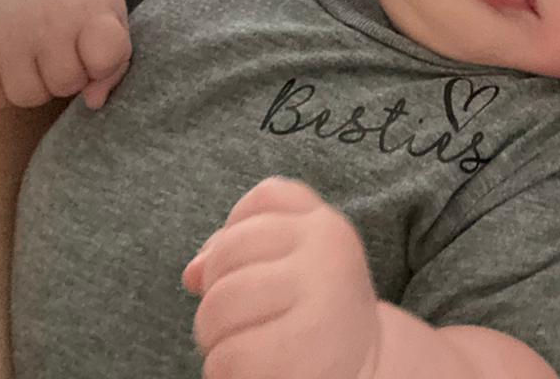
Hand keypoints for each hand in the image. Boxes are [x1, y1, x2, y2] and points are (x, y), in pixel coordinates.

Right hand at [0, 0, 130, 109]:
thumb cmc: (78, 2)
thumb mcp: (111, 19)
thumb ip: (114, 64)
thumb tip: (93, 103)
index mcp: (88, 8)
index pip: (104, 61)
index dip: (104, 63)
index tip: (97, 44)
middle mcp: (45, 19)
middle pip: (65, 84)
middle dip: (70, 75)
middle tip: (65, 48)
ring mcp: (6, 34)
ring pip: (27, 96)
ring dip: (37, 86)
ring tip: (40, 57)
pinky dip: (3, 89)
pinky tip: (13, 62)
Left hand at [183, 177, 381, 378]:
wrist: (367, 369)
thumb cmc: (315, 316)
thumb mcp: (292, 265)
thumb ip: (244, 247)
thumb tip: (192, 273)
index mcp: (327, 227)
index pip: (263, 198)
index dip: (241, 234)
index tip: (254, 270)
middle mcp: (327, 254)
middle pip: (226, 254)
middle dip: (216, 295)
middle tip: (242, 323)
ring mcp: (319, 300)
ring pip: (218, 308)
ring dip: (214, 339)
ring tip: (244, 348)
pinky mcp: (302, 353)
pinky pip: (227, 358)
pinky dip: (224, 372)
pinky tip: (251, 374)